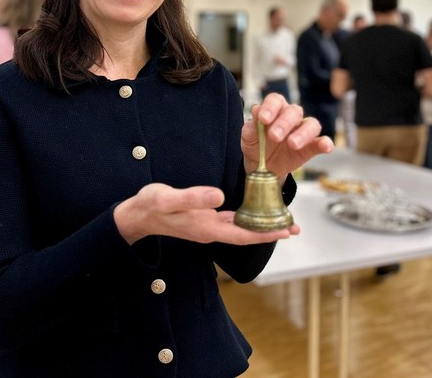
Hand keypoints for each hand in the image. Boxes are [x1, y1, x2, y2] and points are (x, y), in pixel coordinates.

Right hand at [114, 183, 299, 244]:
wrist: (136, 214)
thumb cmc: (151, 205)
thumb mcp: (169, 198)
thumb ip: (193, 197)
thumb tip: (220, 196)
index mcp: (206, 227)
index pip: (242, 234)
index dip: (265, 233)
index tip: (285, 231)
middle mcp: (210, 230)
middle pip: (247, 234)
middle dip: (270, 231)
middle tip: (294, 227)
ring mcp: (208, 226)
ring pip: (241, 229)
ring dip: (261, 226)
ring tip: (282, 220)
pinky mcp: (204, 220)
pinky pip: (232, 222)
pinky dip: (247, 219)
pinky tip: (255, 213)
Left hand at [242, 93, 333, 175]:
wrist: (262, 167)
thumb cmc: (256, 145)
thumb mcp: (249, 137)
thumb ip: (252, 126)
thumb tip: (256, 110)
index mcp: (275, 109)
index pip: (275, 100)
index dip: (270, 107)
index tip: (263, 119)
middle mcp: (291, 117)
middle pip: (294, 111)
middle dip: (284, 123)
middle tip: (274, 136)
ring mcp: (303, 131)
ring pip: (311, 124)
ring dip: (303, 133)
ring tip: (292, 144)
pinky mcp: (311, 147)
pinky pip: (321, 142)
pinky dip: (325, 143)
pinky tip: (326, 147)